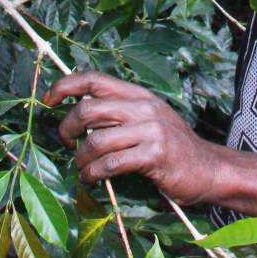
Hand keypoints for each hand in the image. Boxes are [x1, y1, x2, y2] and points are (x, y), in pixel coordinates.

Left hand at [43, 71, 221, 205]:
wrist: (209, 169)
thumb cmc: (171, 148)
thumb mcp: (147, 120)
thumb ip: (118, 114)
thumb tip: (77, 118)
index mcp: (138, 95)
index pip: (94, 79)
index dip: (65, 86)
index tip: (47, 99)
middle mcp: (144, 107)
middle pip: (89, 108)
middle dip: (67, 127)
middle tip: (65, 142)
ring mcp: (151, 130)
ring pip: (97, 139)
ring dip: (80, 157)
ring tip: (80, 168)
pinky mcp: (155, 155)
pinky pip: (111, 163)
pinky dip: (93, 173)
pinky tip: (91, 178)